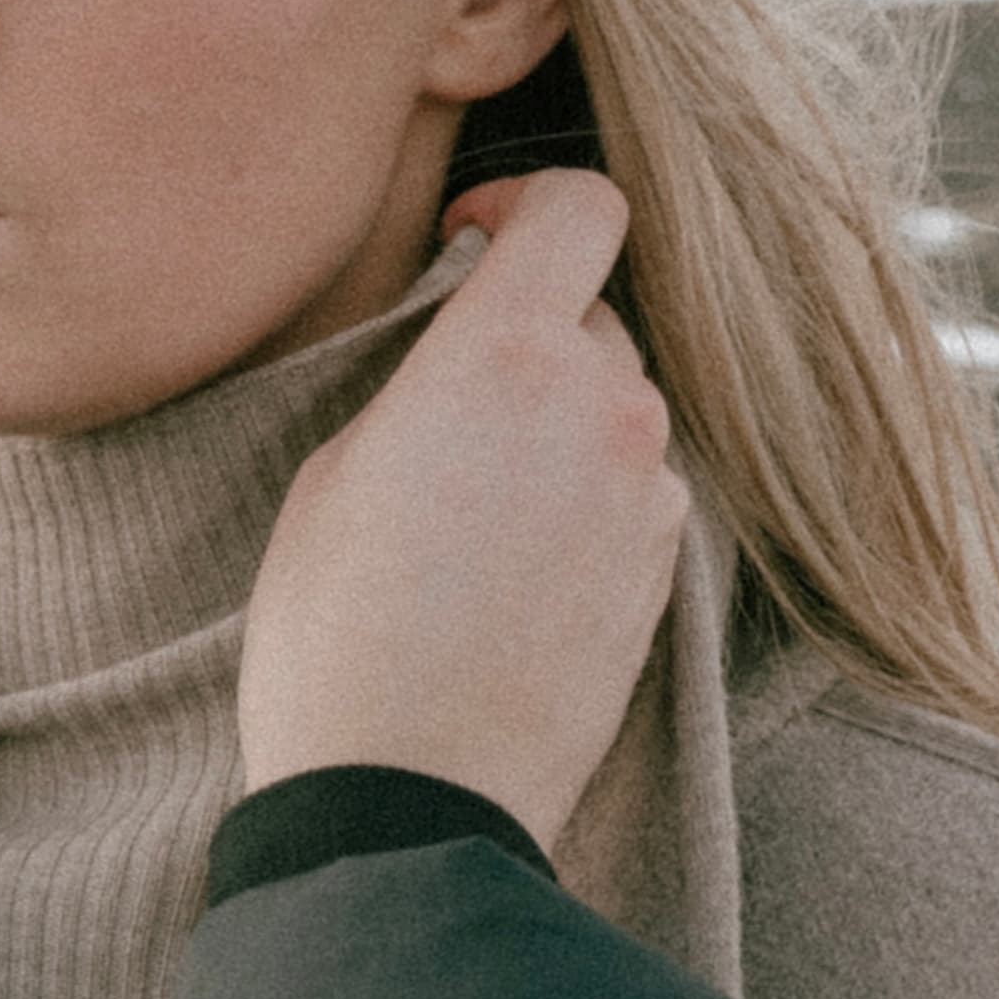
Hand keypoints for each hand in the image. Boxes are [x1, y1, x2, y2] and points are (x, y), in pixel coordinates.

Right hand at [238, 174, 687, 845]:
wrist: (408, 798)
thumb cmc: (337, 635)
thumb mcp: (334, 471)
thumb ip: (421, 383)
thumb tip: (460, 361)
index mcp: (506, 356)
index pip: (583, 204)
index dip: (528, 199)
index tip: (474, 239)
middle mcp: (604, 406)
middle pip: (592, 315)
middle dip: (527, 338)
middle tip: (445, 407)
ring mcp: (648, 491)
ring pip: (614, 408)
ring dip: (558, 425)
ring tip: (471, 508)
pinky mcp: (664, 569)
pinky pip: (629, 490)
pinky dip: (583, 501)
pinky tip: (510, 571)